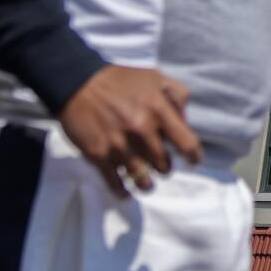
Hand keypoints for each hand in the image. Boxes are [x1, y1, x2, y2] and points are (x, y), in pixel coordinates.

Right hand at [57, 65, 203, 197]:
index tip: (192, 160)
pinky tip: (126, 193)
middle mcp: (141, 131)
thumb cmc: (121, 80)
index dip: (193, 156)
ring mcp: (119, 145)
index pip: (187, 144)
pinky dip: (123, 192)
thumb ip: (178, 96)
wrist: (77, 82)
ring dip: (146, 183)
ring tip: (147, 183)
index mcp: (159, 111)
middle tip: (161, 163)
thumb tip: (185, 122)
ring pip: (142, 178)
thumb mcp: (156, 78)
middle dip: (165, 166)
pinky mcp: (98, 155)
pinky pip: (115, 183)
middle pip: (164, 165)